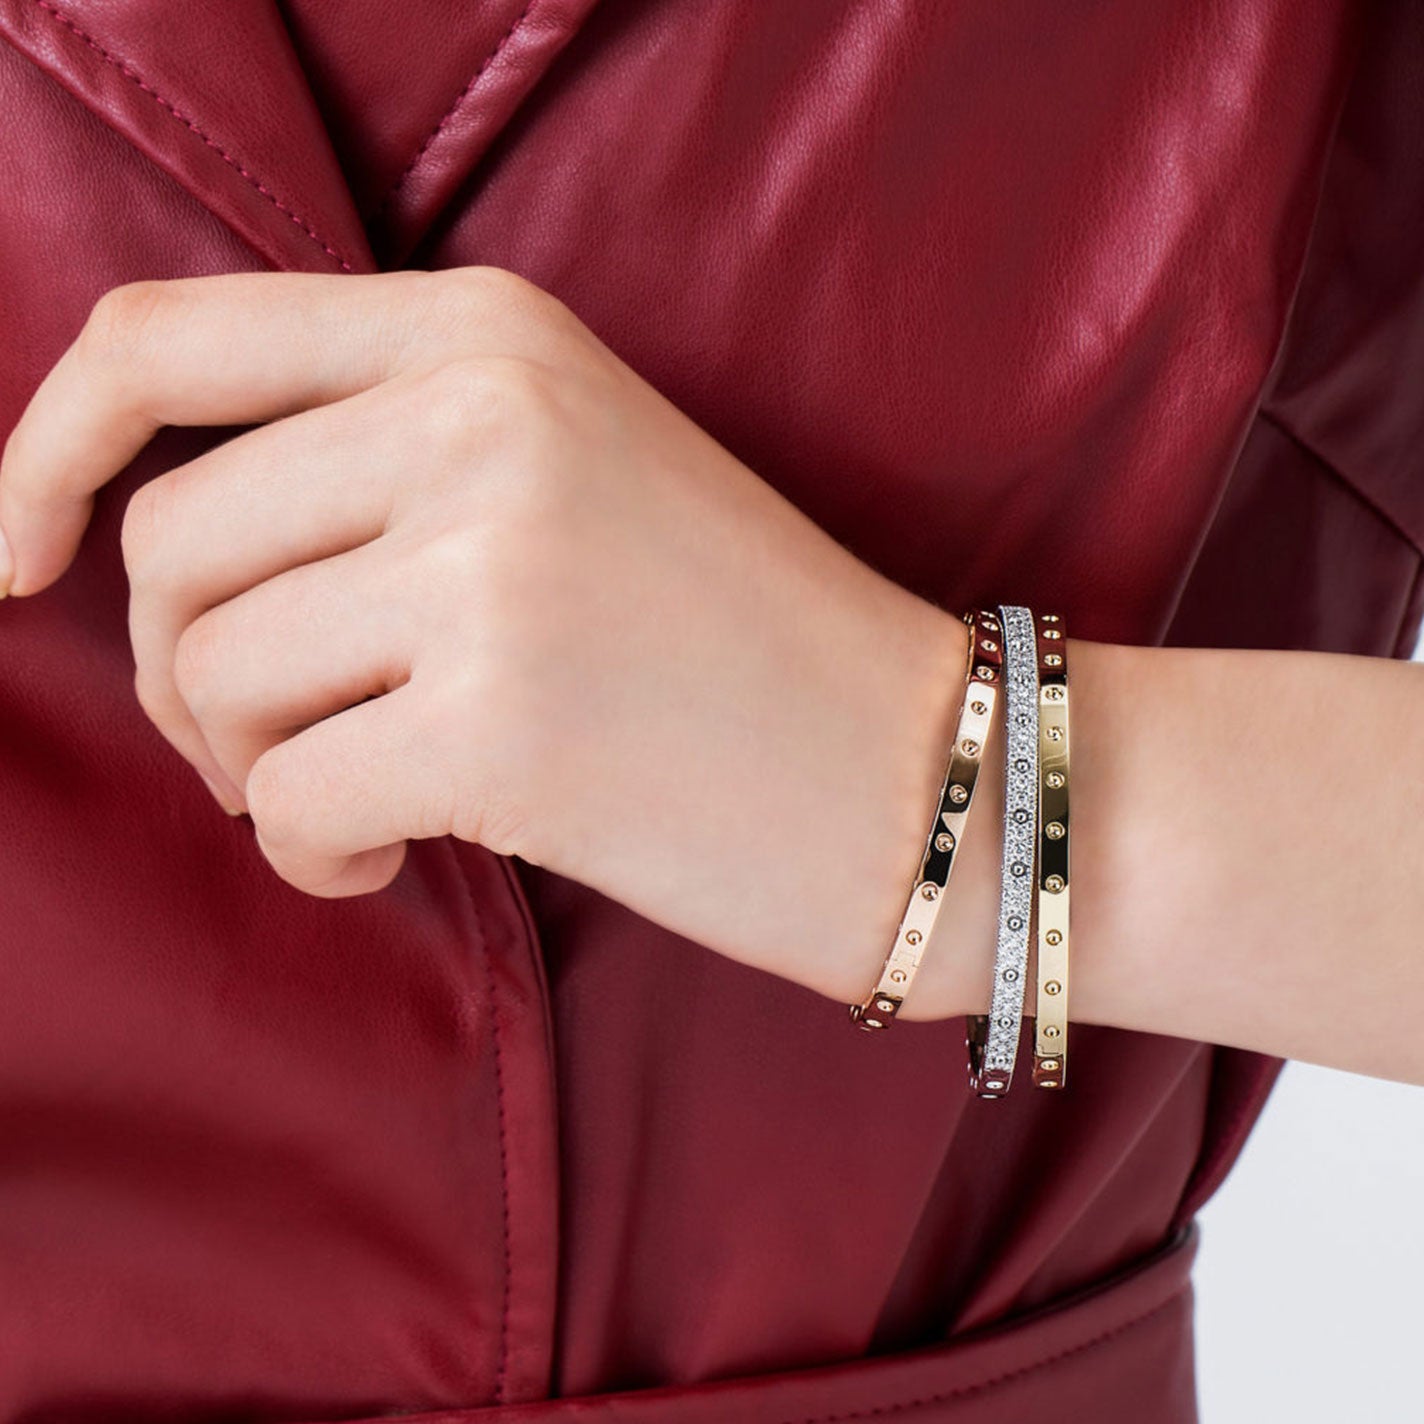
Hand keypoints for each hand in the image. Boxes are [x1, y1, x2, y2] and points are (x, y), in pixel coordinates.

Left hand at [0, 266, 985, 1010]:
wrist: (921, 765)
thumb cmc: (732, 642)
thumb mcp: (560, 478)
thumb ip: (371, 464)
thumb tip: (151, 549)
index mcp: (487, 331)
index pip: (168, 342)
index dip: (43, 449)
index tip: (14, 558)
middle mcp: (480, 415)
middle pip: (172, 549)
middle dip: (185, 678)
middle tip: (276, 749)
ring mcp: (495, 564)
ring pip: (212, 681)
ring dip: (255, 771)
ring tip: (366, 804)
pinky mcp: (505, 724)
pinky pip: (286, 803)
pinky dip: (313, 855)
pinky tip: (401, 863)